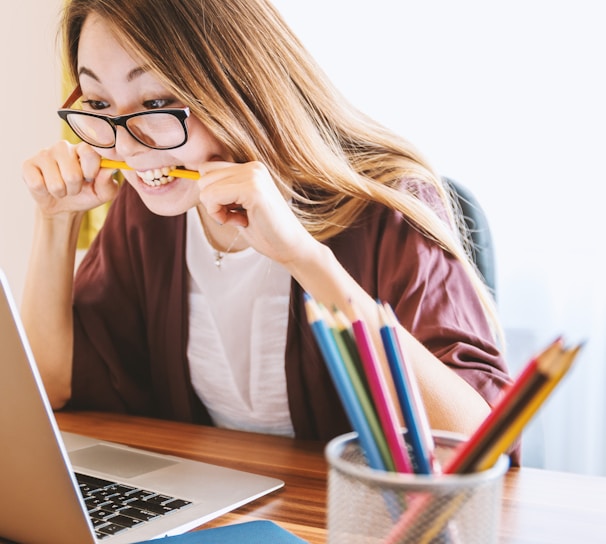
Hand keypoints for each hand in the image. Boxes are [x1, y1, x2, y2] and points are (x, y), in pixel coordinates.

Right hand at [22, 140, 118, 216]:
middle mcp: (63, 147)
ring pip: (56, 183)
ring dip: (61, 192)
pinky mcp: (28, 165)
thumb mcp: (103, 193)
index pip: (89, 152)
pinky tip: (46, 187)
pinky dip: (45, 192)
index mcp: (83, 149)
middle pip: (72, 174)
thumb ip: (108, 182)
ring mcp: (44, 154)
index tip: (90, 178)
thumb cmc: (86, 194)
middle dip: (75, 189)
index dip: (91, 171)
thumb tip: (108, 169)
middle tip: (74, 187)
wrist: (64, 206)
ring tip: (62, 188)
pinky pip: (37, 184)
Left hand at [197, 160, 317, 265]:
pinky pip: (213, 197)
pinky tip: (241, 221)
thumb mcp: (238, 206)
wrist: (290, 247)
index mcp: (251, 168)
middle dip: (212, 201)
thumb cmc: (265, 231)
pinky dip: (219, 215)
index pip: (208, 168)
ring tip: (240, 218)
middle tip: (235, 216)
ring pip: (205, 187)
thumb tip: (196, 180)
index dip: (212, 193)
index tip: (231, 210)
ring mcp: (253, 175)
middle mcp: (252, 166)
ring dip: (216, 209)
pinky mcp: (252, 189)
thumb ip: (223, 191)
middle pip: (203, 176)